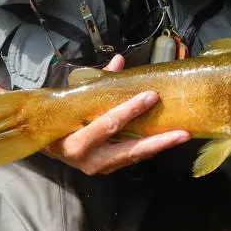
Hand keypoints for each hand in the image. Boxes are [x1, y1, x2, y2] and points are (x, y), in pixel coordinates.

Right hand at [42, 54, 189, 174]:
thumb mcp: (75, 100)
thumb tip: (119, 60)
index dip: (130, 109)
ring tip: (181, 136)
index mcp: (76, 141)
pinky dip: (150, 148)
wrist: (48, 145)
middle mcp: (89, 159)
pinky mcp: (109, 169)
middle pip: (129, 150)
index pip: (108, 124)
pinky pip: (133, 158)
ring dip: (159, 147)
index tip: (151, 96)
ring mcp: (100, 167)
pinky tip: (166, 139)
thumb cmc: (62, 118)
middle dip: (157, 142)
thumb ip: (98, 81)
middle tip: (182, 133)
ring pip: (135, 157)